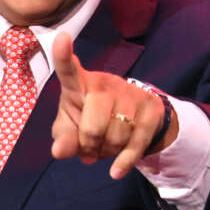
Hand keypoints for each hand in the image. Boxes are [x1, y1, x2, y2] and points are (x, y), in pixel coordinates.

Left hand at [49, 32, 177, 178]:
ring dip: (107, 152)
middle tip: (89, 146)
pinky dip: (123, 162)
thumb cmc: (90, 118)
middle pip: (92, 125)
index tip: (61, 37)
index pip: (69, 70)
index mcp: (79, 84)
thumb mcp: (71, 128)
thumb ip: (63, 138)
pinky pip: (135, 144)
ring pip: (115, 138)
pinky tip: (116, 171)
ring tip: (105, 146)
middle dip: (89, 145)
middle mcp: (105, 84)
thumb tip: (59, 151)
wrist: (134, 118)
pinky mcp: (151, 109)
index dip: (63, 55)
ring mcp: (130, 94)